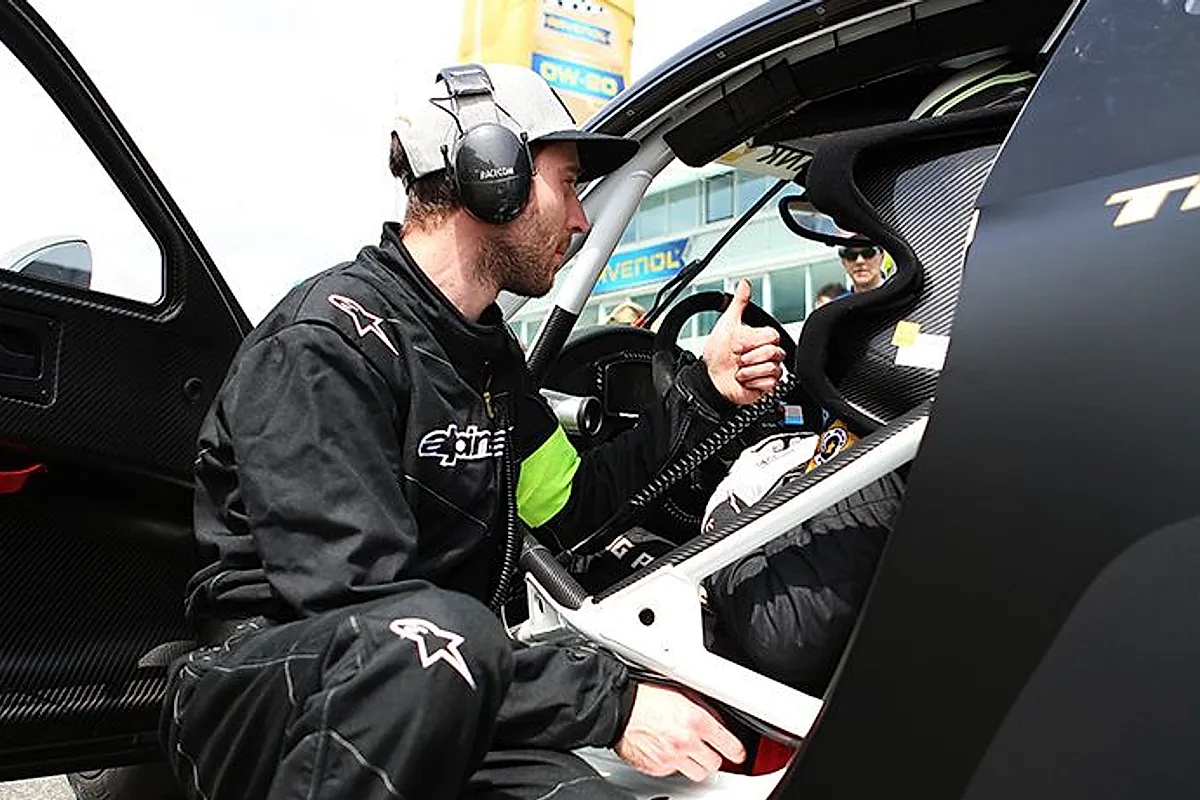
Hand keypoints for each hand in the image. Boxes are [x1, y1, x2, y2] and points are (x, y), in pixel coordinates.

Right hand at [613, 683, 745, 781]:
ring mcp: (672, 758)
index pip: (730, 745)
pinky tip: (667, 750)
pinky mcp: (659, 768)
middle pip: (715, 764)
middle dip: (712, 756)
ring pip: (698, 773)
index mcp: (696, 720)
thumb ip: (705, 710)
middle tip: (706, 748)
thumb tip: (719, 723)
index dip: (737, 750)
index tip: (738, 752)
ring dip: (696, 764)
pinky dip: (675, 764)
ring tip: (687, 751)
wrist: (619, 709)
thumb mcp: (682, 695)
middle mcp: (686, 742)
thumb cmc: (646, 697)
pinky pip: (675, 773)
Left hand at [703, 279, 785, 404]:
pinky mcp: (767, 386)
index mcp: (760, 338)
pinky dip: (753, 382)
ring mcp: (767, 370)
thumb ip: (739, 303)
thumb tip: (745, 283)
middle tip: (739, 358)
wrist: (710, 380)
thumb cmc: (716, 354)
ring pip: (772, 368)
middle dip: (751, 356)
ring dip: (750, 370)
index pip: (772, 335)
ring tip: (740, 370)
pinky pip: (769, 382)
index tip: (738, 344)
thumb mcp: (727, 324)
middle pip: (775, 352)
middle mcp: (766, 354)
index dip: (753, 341)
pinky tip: (745, 380)